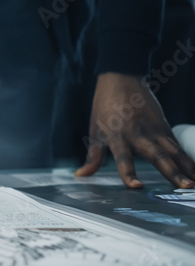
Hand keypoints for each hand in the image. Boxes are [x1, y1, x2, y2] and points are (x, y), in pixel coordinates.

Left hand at [76, 72, 194, 188]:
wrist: (121, 79)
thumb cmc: (105, 106)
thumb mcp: (95, 130)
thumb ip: (93, 155)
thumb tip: (81, 175)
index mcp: (117, 136)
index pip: (123, 158)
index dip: (128, 172)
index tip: (136, 186)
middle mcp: (138, 134)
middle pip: (157, 155)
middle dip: (172, 172)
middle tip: (184, 187)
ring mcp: (154, 130)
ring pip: (173, 150)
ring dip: (186, 167)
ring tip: (194, 183)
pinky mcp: (164, 126)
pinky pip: (178, 145)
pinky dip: (187, 158)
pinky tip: (194, 171)